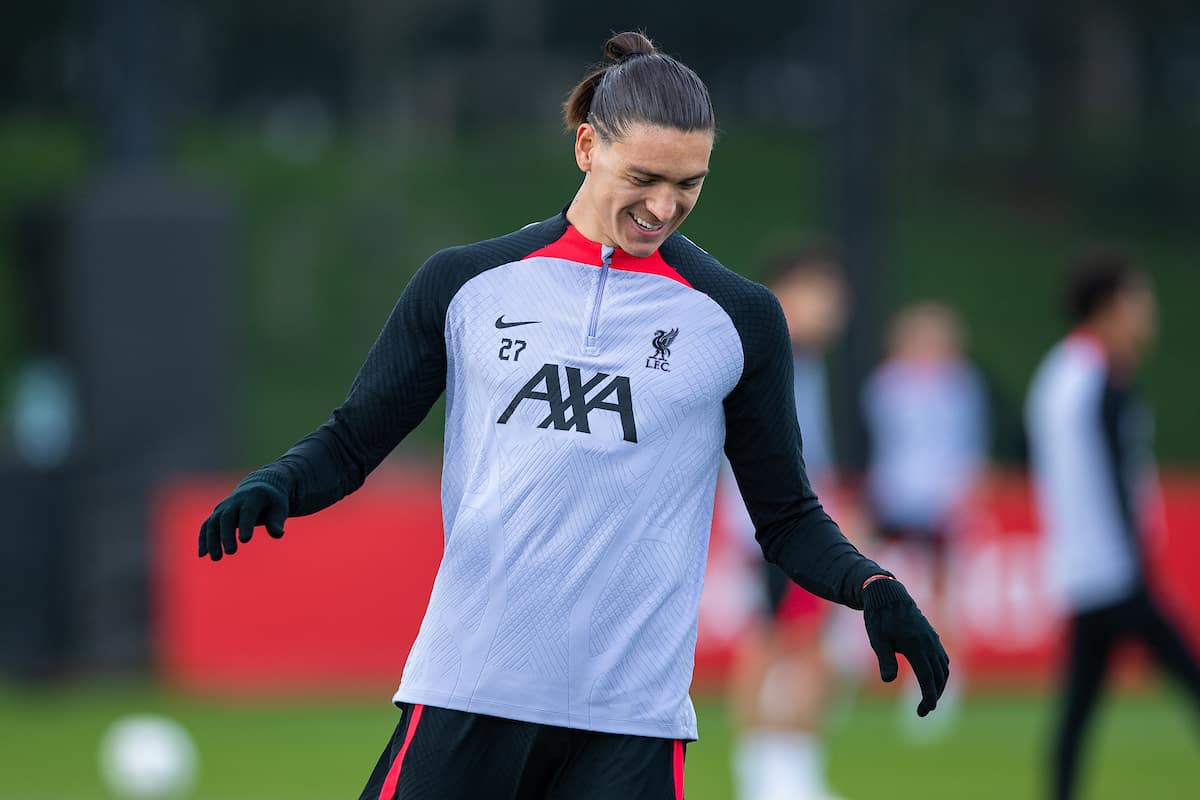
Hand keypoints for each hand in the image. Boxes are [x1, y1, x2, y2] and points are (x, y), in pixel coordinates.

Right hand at [198, 482, 287, 560]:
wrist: (260, 487)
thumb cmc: (272, 502)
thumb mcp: (280, 508)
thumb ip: (277, 521)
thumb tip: (278, 534)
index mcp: (253, 497)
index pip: (247, 511)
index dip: (245, 525)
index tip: (245, 540)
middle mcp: (235, 501)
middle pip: (227, 517)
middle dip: (227, 535)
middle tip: (231, 552)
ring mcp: (223, 507)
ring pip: (213, 522)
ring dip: (212, 540)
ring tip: (216, 558)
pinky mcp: (217, 514)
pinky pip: (206, 526)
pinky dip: (203, 539)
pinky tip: (203, 555)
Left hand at [862, 577, 948, 716]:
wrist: (888, 595)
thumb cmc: (879, 617)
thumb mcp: (877, 639)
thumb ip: (885, 660)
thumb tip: (887, 681)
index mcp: (915, 646)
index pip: (927, 678)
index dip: (928, 697)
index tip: (924, 711)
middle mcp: (929, 644)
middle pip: (939, 676)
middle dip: (934, 696)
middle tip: (923, 710)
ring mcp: (932, 639)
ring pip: (943, 668)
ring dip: (939, 685)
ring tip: (928, 699)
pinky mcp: (932, 636)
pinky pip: (942, 658)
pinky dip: (941, 672)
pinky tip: (933, 679)